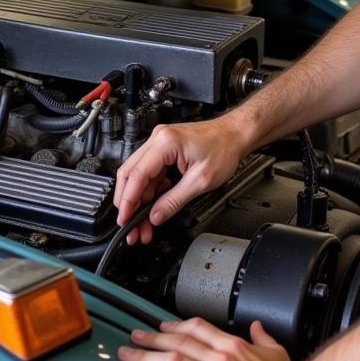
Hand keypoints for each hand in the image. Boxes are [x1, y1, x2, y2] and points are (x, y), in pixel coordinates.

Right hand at [114, 117, 246, 243]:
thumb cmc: (224, 148)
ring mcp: (159, 143)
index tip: (124, 219)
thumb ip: (174, 200)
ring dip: (138, 200)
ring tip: (142, 224)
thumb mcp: (200, 181)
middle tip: (130, 226)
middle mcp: (158, 139)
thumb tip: (156, 216)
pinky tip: (152, 209)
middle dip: (128, 203)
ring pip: (138, 176)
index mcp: (165, 143)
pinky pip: (150, 173)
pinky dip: (149, 192)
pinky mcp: (164, 149)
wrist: (235, 134)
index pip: (136, 175)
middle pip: (130, 174)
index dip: (128, 201)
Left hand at [118, 317, 300, 360]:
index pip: (196, 328)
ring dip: (145, 357)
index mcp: (233, 345)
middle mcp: (219, 358)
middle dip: (151, 338)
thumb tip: (257, 327)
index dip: (174, 326)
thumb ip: (262, 338)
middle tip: (133, 336)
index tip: (161, 326)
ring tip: (127, 356)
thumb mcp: (276, 351)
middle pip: (177, 341)